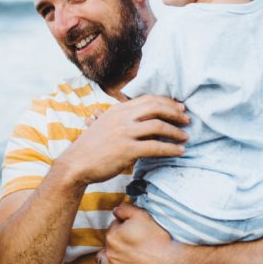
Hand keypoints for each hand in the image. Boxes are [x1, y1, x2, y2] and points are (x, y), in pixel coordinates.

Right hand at [58, 95, 188, 184]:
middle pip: (156, 108)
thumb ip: (120, 119)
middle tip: (186, 120)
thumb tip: (137, 119)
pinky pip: (155, 147)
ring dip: (176, 131)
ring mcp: (124, 133)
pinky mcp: (127, 150)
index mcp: (117, 110)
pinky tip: (178, 152)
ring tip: (185, 137)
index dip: (166, 102)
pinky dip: (170, 149)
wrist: (75, 164)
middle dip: (175, 113)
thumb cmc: (90, 148)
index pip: (147, 99)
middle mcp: (122, 118)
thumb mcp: (103, 125)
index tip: (179, 108)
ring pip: (158, 126)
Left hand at [98, 203, 186, 263]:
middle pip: (109, 243)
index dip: (123, 226)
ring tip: (119, 256)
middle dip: (117, 241)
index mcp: (112, 235)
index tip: (134, 229)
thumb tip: (115, 210)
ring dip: (108, 257)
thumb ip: (125, 209)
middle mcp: (110, 253)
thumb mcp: (142, 215)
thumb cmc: (158, 240)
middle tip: (132, 242)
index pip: (113, 227)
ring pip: (103, 261)